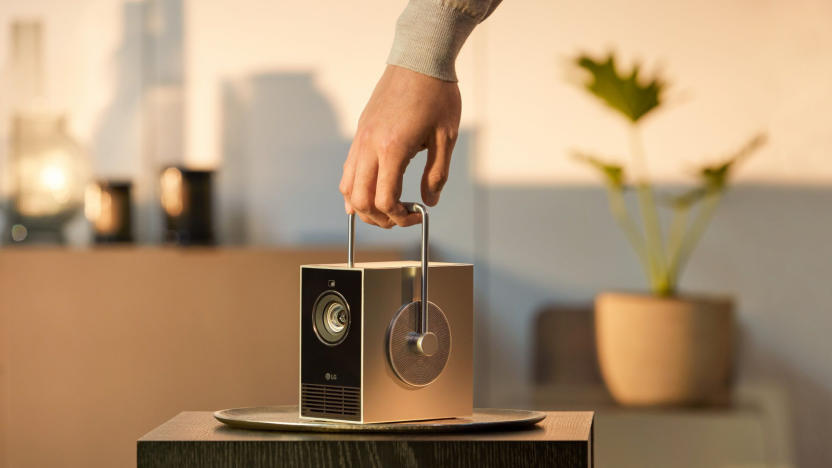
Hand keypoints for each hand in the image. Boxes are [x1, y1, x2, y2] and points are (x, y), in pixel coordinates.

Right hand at [339, 65, 460, 227]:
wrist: (419, 59)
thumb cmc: (437, 95)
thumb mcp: (446, 138)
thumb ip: (436, 174)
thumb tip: (429, 203)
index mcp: (392, 149)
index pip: (385, 200)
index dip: (400, 218)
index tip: (418, 215)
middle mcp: (369, 146)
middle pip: (360, 200)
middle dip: (380, 218)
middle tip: (401, 217)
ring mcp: (361, 139)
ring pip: (347, 187)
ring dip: (364, 206)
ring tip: (386, 209)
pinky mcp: (360, 132)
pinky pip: (348, 169)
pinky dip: (354, 188)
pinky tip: (371, 192)